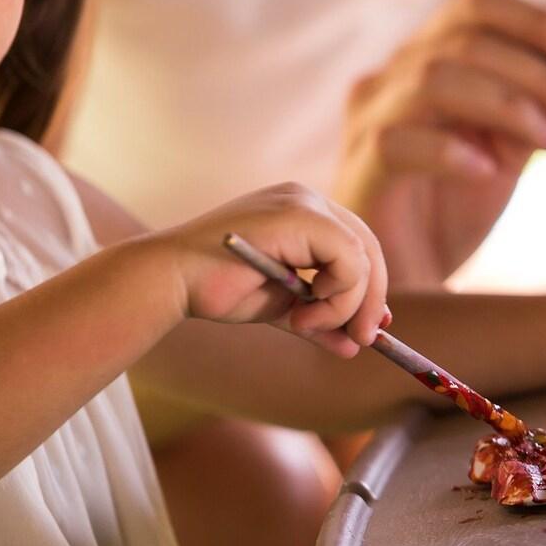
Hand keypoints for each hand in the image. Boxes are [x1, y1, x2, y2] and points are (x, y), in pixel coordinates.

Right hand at [158, 183, 388, 358]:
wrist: (175, 280)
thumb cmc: (219, 289)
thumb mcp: (282, 304)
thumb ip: (319, 317)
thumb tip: (353, 346)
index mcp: (303, 212)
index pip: (355, 246)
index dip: (370, 288)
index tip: (370, 328)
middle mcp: (307, 199)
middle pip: (367, 249)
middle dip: (369, 301)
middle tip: (362, 340)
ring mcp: (304, 203)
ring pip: (361, 258)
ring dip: (345, 306)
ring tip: (307, 325)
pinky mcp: (302, 215)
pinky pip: (349, 261)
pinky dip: (337, 298)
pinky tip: (301, 316)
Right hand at [334, 0, 545, 284]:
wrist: (415, 279)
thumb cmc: (459, 203)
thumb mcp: (512, 144)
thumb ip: (538, 100)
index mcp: (427, 56)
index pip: (476, 5)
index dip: (537, 20)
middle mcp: (391, 75)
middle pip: (465, 40)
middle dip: (539, 73)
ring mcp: (370, 119)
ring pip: (436, 80)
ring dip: (508, 106)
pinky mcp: (360, 169)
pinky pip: (400, 142)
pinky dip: (452, 151)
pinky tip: (488, 174)